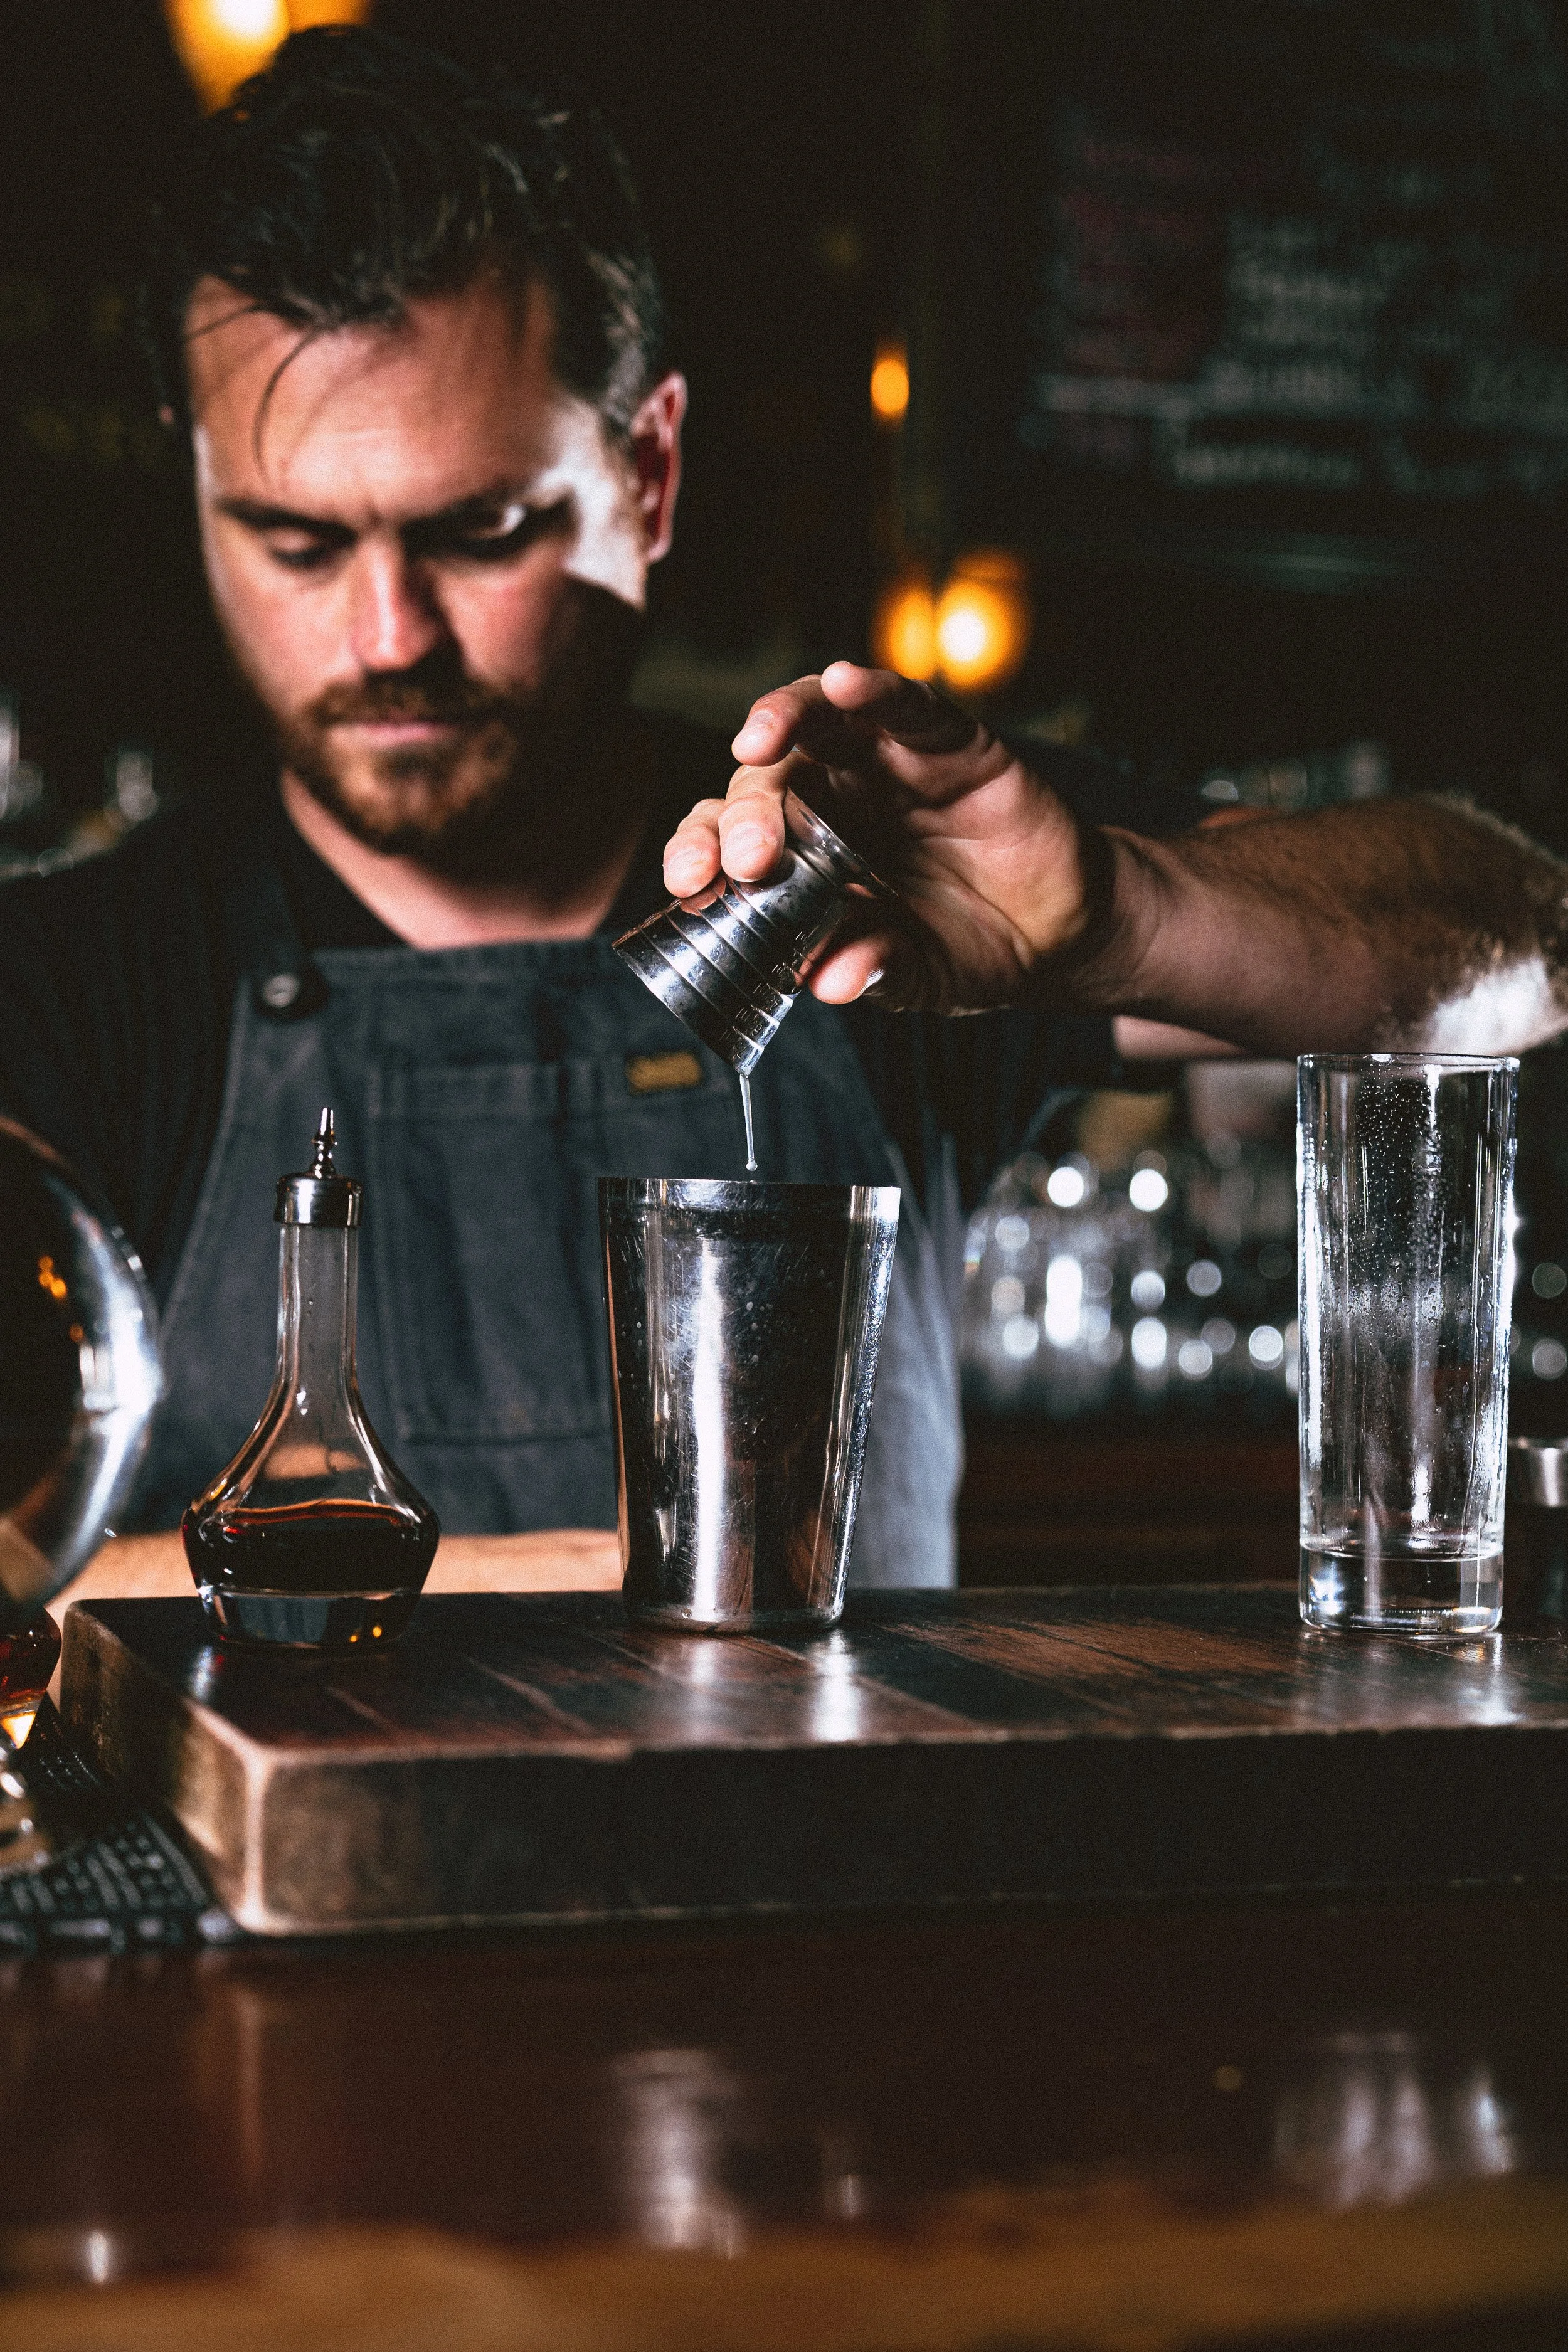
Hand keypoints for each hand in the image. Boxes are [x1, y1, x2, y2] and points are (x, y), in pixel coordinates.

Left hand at [660, 663, 1110, 1011]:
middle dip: (745, 813)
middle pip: (765, 782)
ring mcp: (886, 765)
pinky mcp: (948, 741)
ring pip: (818, 721)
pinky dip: (874, 689)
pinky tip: (846, 682)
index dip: (701, 851)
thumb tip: (827, 982)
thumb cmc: (969, 947)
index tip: (686, 884)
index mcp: (802, 857)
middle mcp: (834, 800)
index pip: (731, 839)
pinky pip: (904, 704)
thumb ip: (874, 970)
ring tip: (756, 743)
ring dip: (781, 723)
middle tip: (748, 859)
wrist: (1058, 934)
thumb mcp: (917, 976)